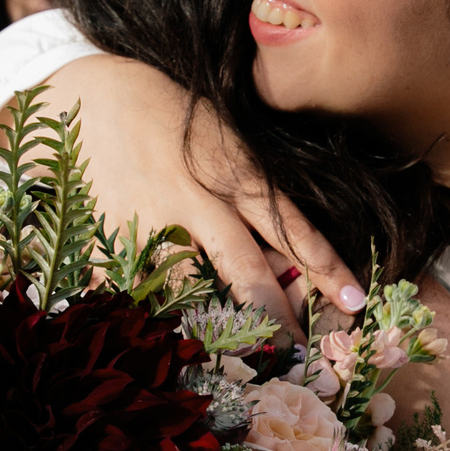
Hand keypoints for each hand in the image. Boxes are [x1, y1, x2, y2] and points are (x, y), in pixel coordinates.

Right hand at [38, 54, 362, 332]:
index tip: (355, 300)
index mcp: (234, 173)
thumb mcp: (224, 139)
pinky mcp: (111, 236)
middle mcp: (198, 200)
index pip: (290, 227)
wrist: (93, 94)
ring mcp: (152, 220)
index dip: (326, 266)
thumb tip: (287, 259)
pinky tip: (150, 337)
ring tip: (221, 356)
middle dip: (274, 319)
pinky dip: (141, 315)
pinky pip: (130, 289)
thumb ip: (252, 192)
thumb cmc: (172, 117)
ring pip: (188, 289)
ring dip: (208, 326)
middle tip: (297, 355)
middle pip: (245, 269)